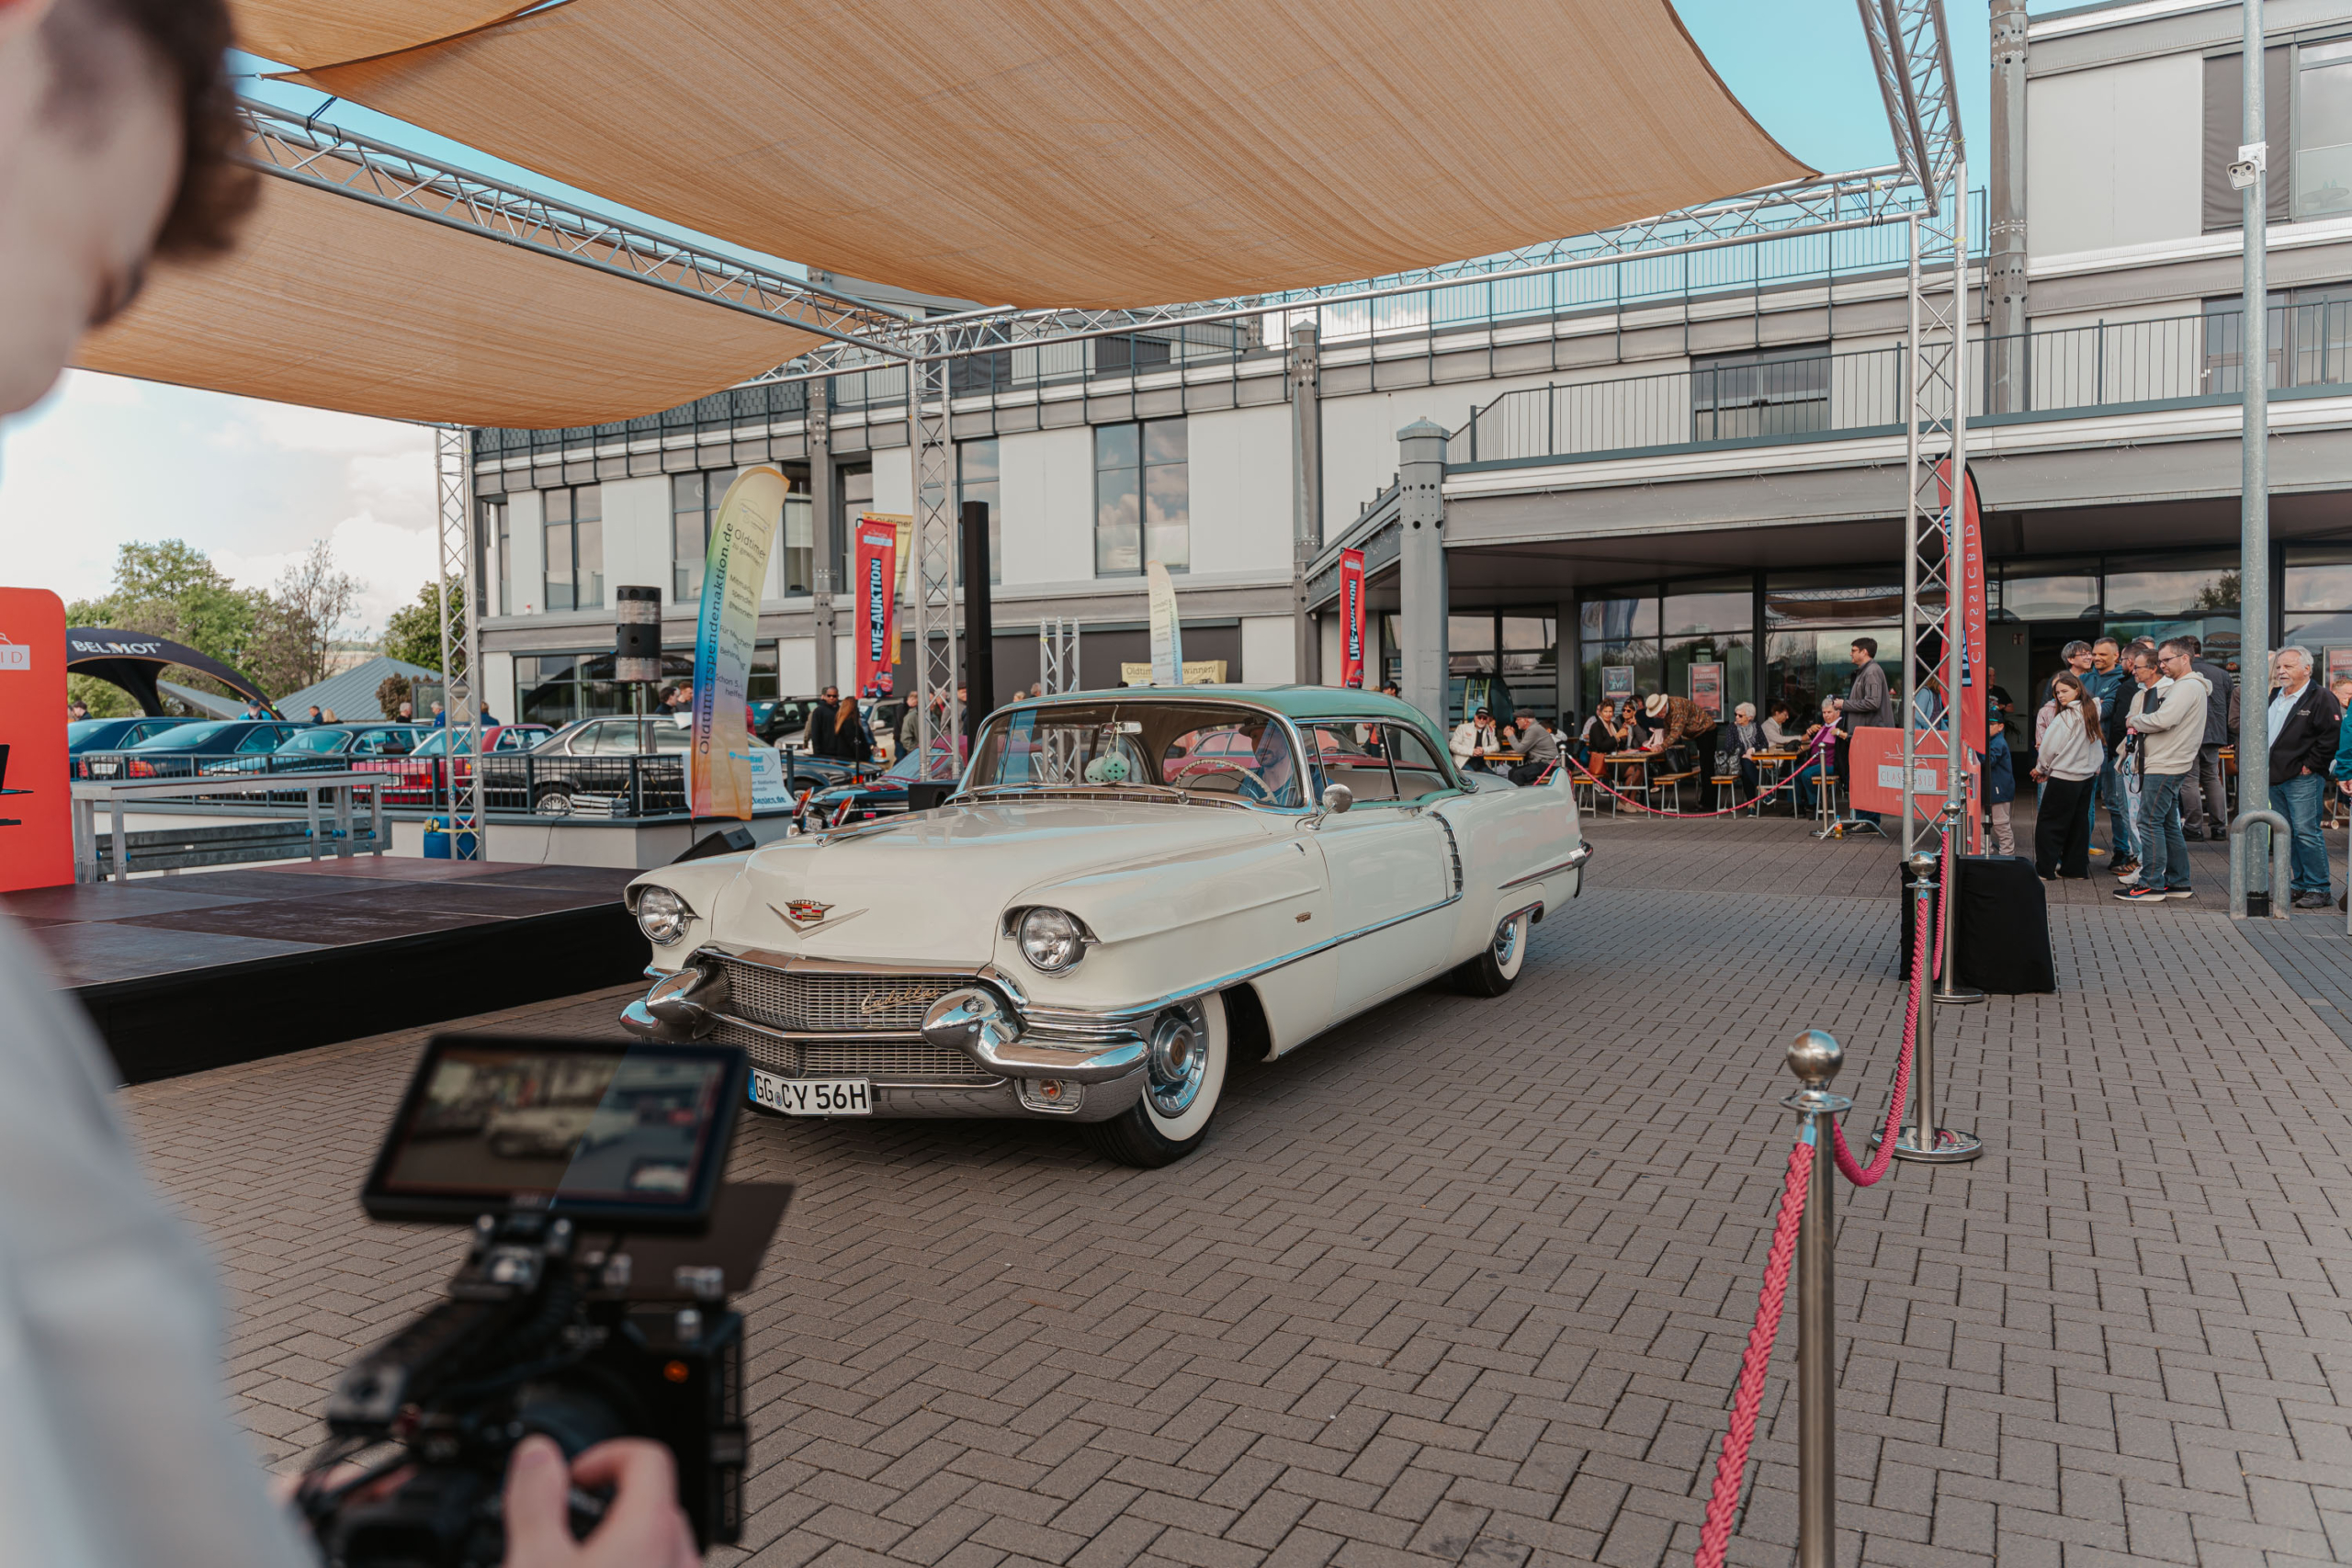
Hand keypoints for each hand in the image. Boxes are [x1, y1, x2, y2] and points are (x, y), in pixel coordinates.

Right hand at [503, 1437, 696, 1567]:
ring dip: (626, 1541)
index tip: (576, 1475)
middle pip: (657, 1502)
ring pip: (664, 1545)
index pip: (648, 1457)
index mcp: (651, 1531)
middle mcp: (681, 1558)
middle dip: (613, 1503)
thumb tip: (537, 1454)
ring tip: (579, 1560)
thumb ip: (536, 1500)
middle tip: (570, 1522)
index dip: (606, 1456)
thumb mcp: (533, 1563)